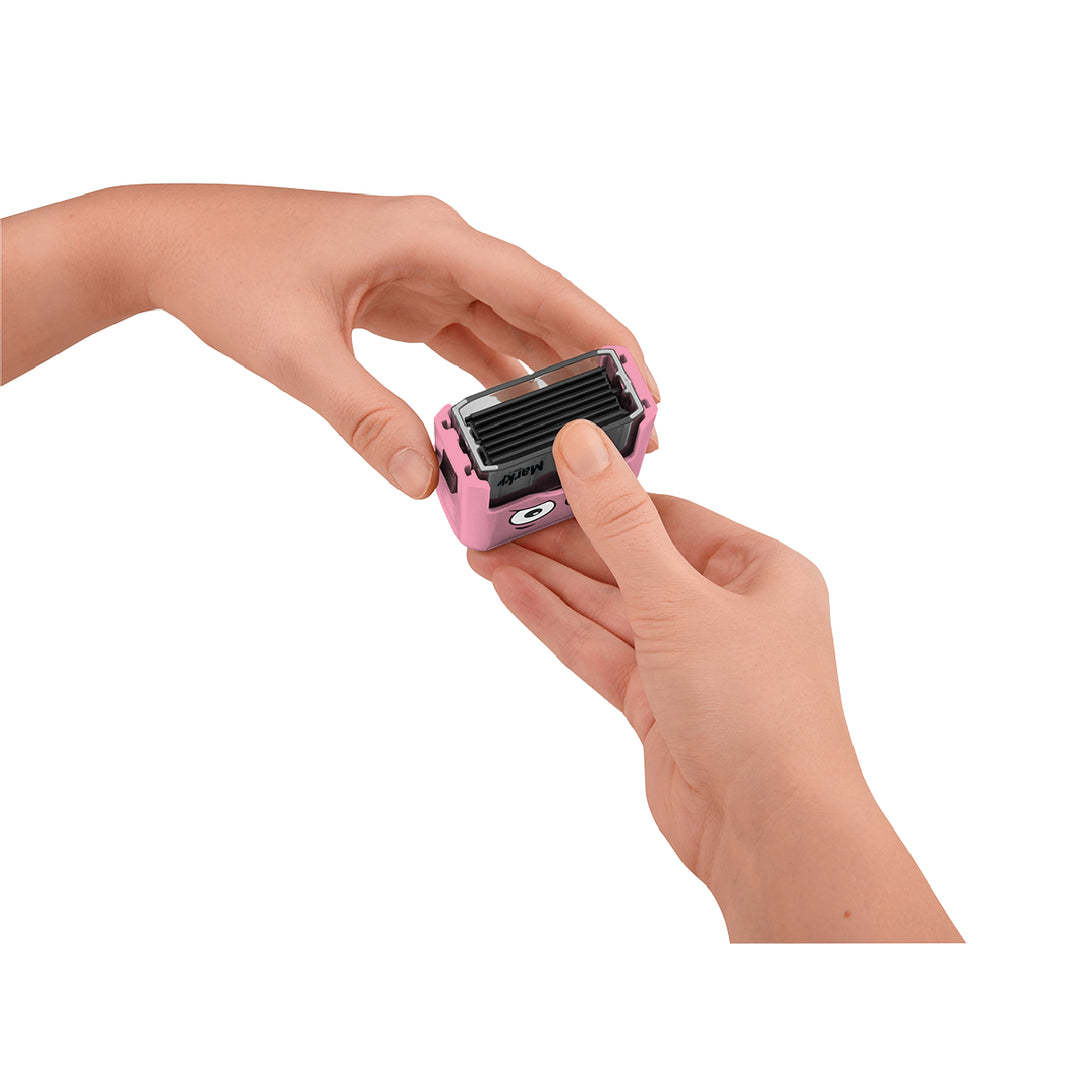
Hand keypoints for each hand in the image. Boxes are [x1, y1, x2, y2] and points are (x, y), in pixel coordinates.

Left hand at [1, 186, 658, 496]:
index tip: (646, 383)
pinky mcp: (402, 293)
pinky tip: (519, 414)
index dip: (603, 336)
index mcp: (427, 238)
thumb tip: (422, 484)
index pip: (541, 288)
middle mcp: (437, 246)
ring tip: (589, 428)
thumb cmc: (225, 272)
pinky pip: (470, 334)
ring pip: (509, 322)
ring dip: (549, 372)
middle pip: (539, 305)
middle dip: (589, 364)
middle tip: (635, 424)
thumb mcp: (295, 350)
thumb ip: (363, 416)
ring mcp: (421, 268)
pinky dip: (498, 374)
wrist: (165, 244)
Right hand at [467, 419, 960, 942]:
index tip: (545, 474)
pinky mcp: (659, 705)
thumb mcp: (678, 599)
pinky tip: (512, 593)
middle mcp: (727, 611)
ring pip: (607, 607)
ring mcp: (691, 660)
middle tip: (498, 516)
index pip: (667, 515)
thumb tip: (582, 447)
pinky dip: (557, 623)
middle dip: (562, 540)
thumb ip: (620, 525)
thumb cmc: (759, 713)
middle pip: (629, 560)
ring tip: (485, 551)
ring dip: (548, 581)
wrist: (771, 833)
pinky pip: (599, 650)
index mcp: (759, 570)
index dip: (601, 495)